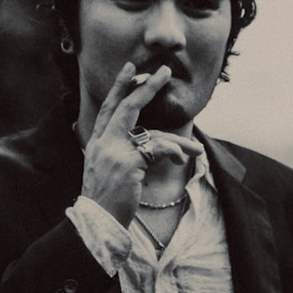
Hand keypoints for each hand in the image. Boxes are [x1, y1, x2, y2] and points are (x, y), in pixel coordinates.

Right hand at [80, 62, 202, 225]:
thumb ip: (124, 153)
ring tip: (196, 149)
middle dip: (147, 87)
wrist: (98, 223)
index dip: (119, 87)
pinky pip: (158, 148)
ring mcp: (114, 152)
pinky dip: (174, 152)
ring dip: (178, 141)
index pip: (108, 108)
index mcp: (96, 143)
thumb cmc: (107, 201)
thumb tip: (150, 143)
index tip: (130, 69)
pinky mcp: (128, 164)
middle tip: (165, 70)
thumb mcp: (109, 171)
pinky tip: (183, 159)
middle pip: (126, 106)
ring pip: (152, 133)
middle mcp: (103, 143)